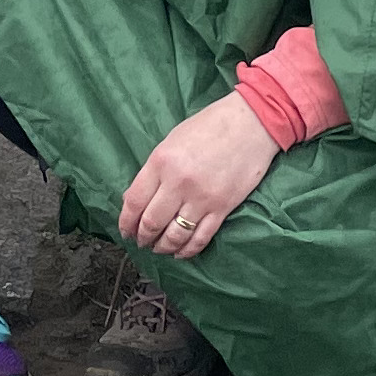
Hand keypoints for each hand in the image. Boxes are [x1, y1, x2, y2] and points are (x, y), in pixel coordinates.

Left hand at [118, 92, 279, 258]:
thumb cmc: (210, 126)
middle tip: (141, 242)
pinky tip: (180, 252)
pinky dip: (188, 250)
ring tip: (159, 248)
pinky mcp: (222, 208)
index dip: (126, 221)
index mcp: (161, 161)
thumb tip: (136, 198)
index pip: (134, 201)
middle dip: (143, 237)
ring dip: (163, 246)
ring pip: (174, 235)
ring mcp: (201, 197)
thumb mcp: (172, 140)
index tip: (125, 230)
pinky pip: (200, 238)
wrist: (251, 123)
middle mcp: (178, 182)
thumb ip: (154, 170)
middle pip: (151, 222)